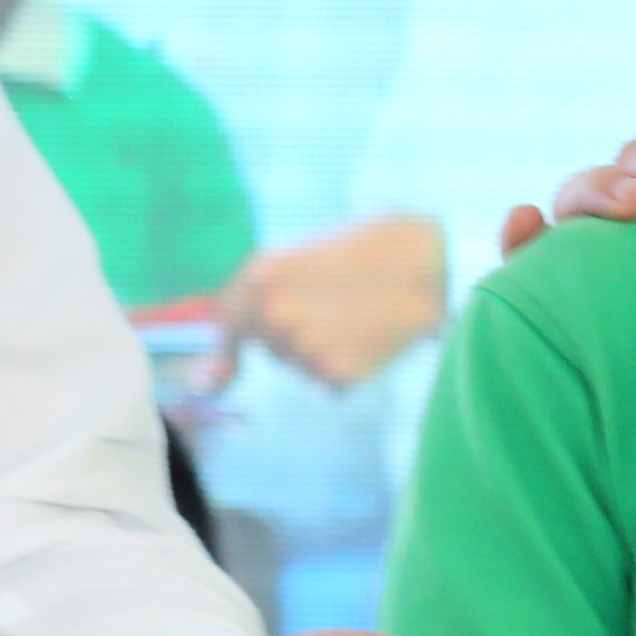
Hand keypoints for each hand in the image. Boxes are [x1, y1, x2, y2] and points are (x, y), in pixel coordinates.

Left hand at [226, 213, 447, 387]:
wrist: (424, 254)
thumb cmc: (364, 251)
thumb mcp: (297, 262)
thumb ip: (255, 308)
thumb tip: (210, 379)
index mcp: (259, 277)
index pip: (231, 326)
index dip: (239, 341)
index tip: (257, 348)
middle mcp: (275, 315)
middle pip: (275, 349)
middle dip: (301, 336)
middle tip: (341, 307)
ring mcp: (306, 346)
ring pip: (305, 368)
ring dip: (329, 353)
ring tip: (363, 318)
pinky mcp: (339, 373)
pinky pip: (333, 384)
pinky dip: (354, 368)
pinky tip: (376, 337)